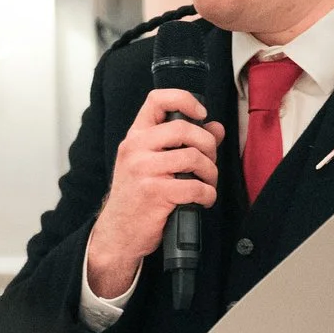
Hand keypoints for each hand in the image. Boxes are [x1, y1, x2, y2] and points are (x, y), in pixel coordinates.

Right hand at [87, 89, 224, 297]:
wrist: (117, 233)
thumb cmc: (138, 197)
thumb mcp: (153, 164)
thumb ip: (183, 143)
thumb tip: (215, 127)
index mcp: (136, 136)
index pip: (157, 100)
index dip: (184, 99)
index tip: (201, 113)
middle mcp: (136, 148)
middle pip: (184, 129)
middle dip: (208, 145)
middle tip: (209, 162)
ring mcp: (143, 169)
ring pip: (193, 157)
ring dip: (210, 173)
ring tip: (208, 183)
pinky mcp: (154, 193)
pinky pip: (195, 186)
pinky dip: (208, 194)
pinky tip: (203, 200)